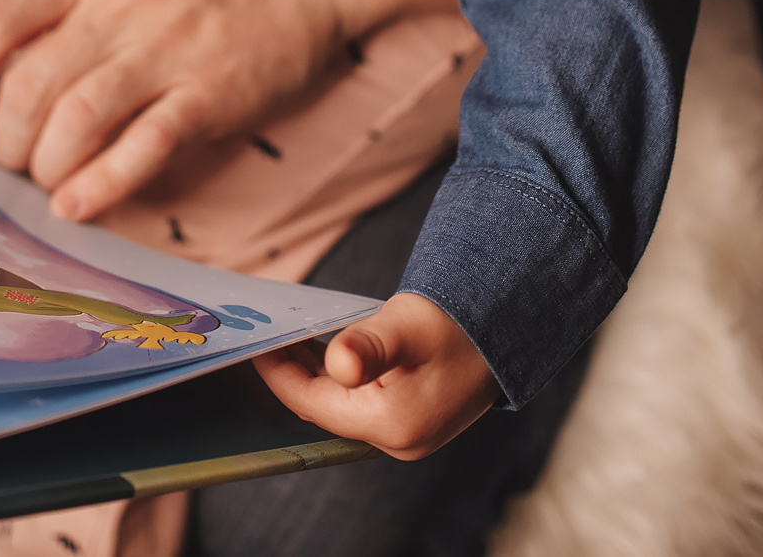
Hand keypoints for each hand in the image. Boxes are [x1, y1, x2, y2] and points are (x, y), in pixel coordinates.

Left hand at [0, 0, 493, 218]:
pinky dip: (100, 186)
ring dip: (45, 167)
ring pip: (72, 122)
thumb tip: (7, 70)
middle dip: (3, 141)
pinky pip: (141, 147)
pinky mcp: (211, 92)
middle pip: (26, 85)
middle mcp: (119, 6)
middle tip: (11, 162)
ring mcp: (166, 49)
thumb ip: (72, 2)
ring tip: (48, 181)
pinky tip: (79, 205)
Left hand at [253, 293, 499, 460]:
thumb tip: (337, 363)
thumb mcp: (407, 327)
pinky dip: (336, 379)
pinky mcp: (411, 422)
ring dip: (313, 375)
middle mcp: (398, 441)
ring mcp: (406, 435)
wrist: (505, 328)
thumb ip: (369, 345)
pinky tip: (322, 351)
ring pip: (340, 406)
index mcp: (393, 424)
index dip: (279, 374)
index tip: (257, 344)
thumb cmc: (456, 322)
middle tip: (268, 336)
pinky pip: (359, 404)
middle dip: (293, 373)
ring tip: (288, 338)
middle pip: (325, 408)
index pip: (314, 403)